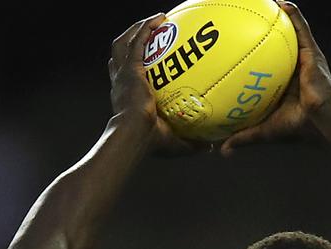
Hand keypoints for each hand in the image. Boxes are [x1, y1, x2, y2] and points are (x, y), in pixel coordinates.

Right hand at [108, 14, 197, 154]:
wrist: (134, 135)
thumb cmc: (149, 142)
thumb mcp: (173, 143)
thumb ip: (191, 143)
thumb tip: (210, 147)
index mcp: (126, 97)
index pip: (123, 75)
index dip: (130, 64)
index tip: (142, 59)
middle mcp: (121, 83)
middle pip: (120, 54)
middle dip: (132, 40)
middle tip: (149, 33)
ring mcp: (124, 74)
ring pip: (124, 42)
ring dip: (138, 29)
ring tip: (156, 20)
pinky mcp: (131, 69)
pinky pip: (137, 41)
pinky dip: (146, 28)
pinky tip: (159, 18)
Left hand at [219, 2, 330, 155]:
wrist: (322, 123)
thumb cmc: (297, 128)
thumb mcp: (264, 130)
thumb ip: (243, 136)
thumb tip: (222, 150)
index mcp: (281, 86)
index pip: (263, 68)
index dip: (252, 58)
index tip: (234, 49)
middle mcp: (291, 70)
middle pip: (274, 47)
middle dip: (262, 34)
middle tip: (245, 21)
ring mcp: (303, 60)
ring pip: (289, 34)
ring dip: (279, 18)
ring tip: (266, 3)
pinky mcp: (312, 54)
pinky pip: (302, 30)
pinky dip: (294, 16)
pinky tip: (283, 3)